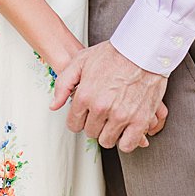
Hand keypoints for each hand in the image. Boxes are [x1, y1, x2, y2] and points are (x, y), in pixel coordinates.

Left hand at [51, 40, 167, 152]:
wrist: (141, 51)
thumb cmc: (112, 54)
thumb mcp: (80, 62)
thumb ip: (63, 84)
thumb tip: (53, 106)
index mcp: (85, 95)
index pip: (74, 124)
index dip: (78, 120)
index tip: (85, 115)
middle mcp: (101, 107)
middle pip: (91, 132)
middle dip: (93, 125)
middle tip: (100, 115)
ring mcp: (121, 115)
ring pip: (107, 141)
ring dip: (109, 134)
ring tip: (112, 122)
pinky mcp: (140, 120)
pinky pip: (128, 145)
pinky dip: (126, 141)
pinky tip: (125, 130)